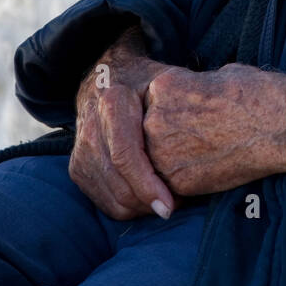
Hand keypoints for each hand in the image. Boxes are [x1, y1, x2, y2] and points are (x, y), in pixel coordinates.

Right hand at [69, 23, 183, 220]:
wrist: (105, 76)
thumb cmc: (145, 82)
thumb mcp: (164, 80)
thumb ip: (179, 103)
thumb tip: (208, 130)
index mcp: (113, 103)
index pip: (126, 156)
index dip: (148, 185)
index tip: (170, 205)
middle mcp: (90, 128)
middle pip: (119, 184)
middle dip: (149, 203)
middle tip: (178, 205)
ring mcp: (80, 150)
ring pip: (111, 198)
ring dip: (141, 208)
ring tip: (167, 200)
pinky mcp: (77, 167)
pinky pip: (103, 201)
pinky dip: (128, 207)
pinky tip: (148, 198)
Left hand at [143, 63, 285, 197]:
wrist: (278, 126)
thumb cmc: (256, 94)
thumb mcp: (217, 76)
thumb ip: (192, 89)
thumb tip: (193, 98)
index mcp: (161, 87)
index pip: (153, 104)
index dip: (173, 112)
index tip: (194, 117)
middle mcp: (153, 119)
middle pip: (149, 133)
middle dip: (169, 138)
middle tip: (200, 138)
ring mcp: (162, 152)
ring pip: (156, 160)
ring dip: (173, 160)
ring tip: (206, 155)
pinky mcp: (178, 180)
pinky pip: (170, 183)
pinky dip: (186, 179)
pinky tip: (210, 168)